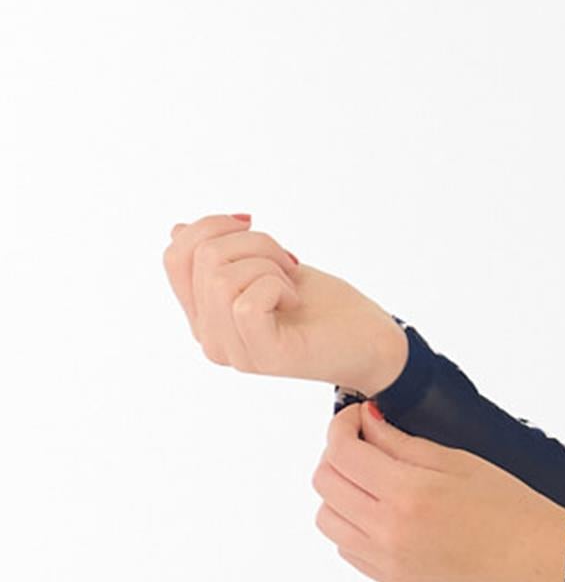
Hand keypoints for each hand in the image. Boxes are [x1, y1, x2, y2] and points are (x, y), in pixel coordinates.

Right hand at [163, 212, 403, 390]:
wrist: (373, 342)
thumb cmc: (326, 306)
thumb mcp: (269, 266)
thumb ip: (222, 255)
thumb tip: (176, 230)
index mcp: (205, 314)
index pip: (174, 256)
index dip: (211, 225)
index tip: (251, 224)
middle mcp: (210, 337)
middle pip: (201, 258)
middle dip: (254, 242)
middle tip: (288, 263)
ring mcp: (233, 350)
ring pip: (221, 277)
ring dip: (269, 265)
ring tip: (292, 285)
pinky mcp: (262, 356)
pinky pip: (246, 302)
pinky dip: (278, 286)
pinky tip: (295, 300)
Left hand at [313, 401, 564, 581]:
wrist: (539, 563)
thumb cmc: (513, 509)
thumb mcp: (461, 463)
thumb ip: (404, 443)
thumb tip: (367, 421)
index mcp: (408, 492)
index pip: (342, 451)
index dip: (341, 426)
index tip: (356, 418)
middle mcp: (388, 529)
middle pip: (325, 483)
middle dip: (337, 455)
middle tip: (365, 445)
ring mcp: (387, 560)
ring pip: (327, 519)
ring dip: (340, 493)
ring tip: (373, 484)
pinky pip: (348, 548)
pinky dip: (353, 525)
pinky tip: (384, 515)